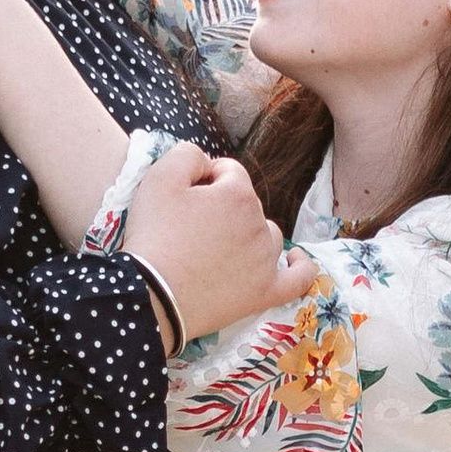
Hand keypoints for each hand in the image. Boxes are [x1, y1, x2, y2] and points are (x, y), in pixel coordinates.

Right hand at [123, 144, 310, 342]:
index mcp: (238, 194)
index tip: (181, 199)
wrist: (151, 296)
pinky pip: (298, 278)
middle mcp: (259, 224)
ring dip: (247, 233)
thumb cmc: (153, 236)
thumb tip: (206, 162)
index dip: (203, 179)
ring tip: (217, 247)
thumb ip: (187, 155)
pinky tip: (294, 260)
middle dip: (221, 207)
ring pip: (267, 234)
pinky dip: (299, 267)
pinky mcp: (265, 292)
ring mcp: (266, 260)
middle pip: (246, 203)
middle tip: (187, 229)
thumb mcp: (159, 178)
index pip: (228, 171)